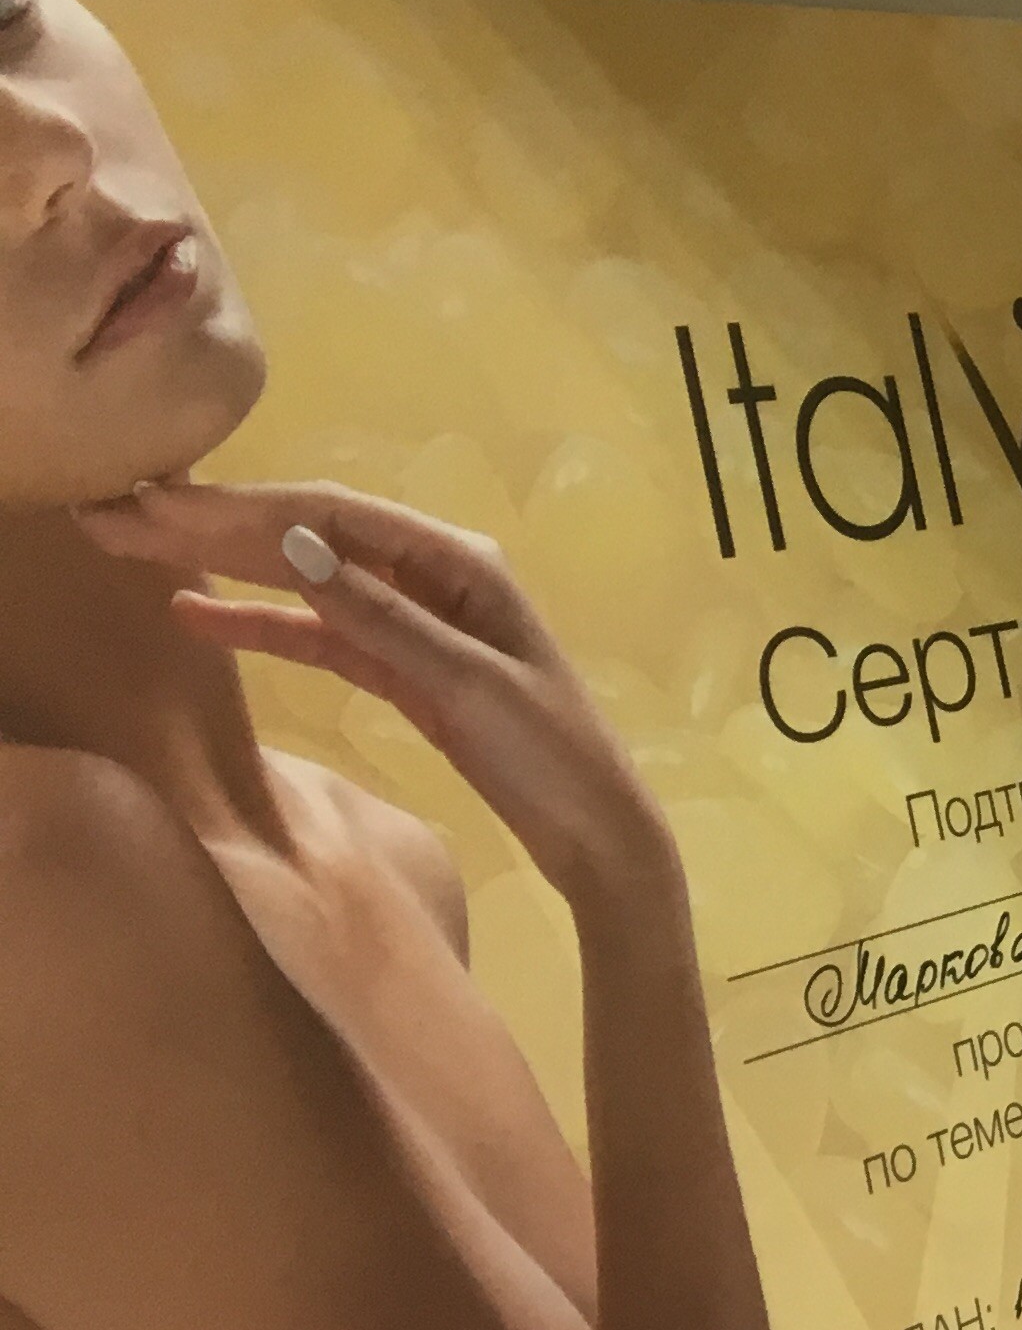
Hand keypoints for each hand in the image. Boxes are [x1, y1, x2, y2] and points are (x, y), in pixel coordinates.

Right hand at [77, 477, 672, 912]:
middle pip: (313, 538)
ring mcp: (415, 621)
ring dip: (228, 567)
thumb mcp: (464, 681)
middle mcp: (435, 576)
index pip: (335, 516)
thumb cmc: (547, 750)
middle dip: (222, 525)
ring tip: (139, 552)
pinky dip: (262, 623)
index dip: (248, 506)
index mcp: (459, 562)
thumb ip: (380, 617)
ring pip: (307, 582)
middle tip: (124, 516)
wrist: (590, 827)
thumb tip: (295, 545)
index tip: (166, 502)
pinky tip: (198, 613)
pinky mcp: (401, 669)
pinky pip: (321, 634)